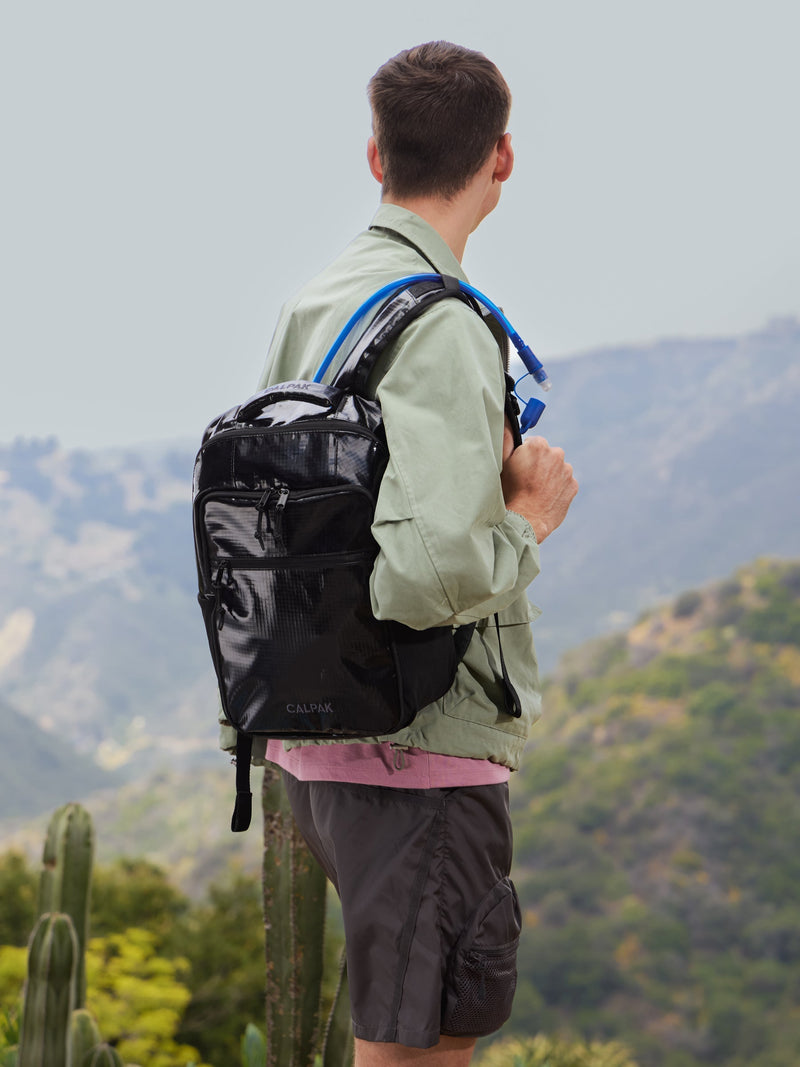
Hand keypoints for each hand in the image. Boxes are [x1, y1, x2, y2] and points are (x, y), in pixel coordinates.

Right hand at [501, 428, 577, 542]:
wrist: (525, 520)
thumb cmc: (510, 492)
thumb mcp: (502, 464)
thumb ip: (506, 440)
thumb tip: (507, 425)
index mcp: (539, 445)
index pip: (533, 444)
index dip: (524, 457)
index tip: (519, 469)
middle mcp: (557, 454)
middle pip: (547, 455)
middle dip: (539, 464)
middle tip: (527, 481)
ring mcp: (567, 471)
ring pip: (557, 469)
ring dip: (549, 476)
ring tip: (535, 491)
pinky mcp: (573, 486)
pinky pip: (565, 483)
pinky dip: (557, 488)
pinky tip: (545, 497)